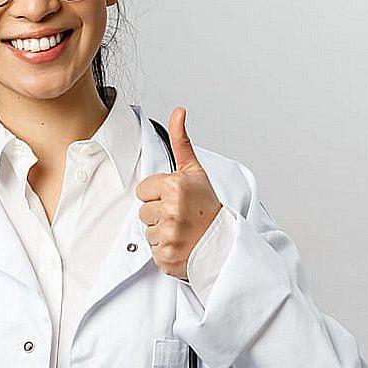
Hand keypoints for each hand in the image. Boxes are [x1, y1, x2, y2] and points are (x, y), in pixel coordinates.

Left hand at [135, 107, 222, 279]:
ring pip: (146, 231)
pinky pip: (152, 250)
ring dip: (161, 232)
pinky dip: (165, 250)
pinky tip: (181, 245)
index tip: (177, 199)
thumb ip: (181, 141)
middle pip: (142, 211)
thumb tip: (178, 111)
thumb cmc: (208, 206)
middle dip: (159, 214)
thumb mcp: (195, 171)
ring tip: (182, 230)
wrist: (225, 243)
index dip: (158, 195)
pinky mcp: (167, 256)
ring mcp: (170, 234)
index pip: (142, 190)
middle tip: (181, 215)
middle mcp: (172, 210)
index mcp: (175, 186)